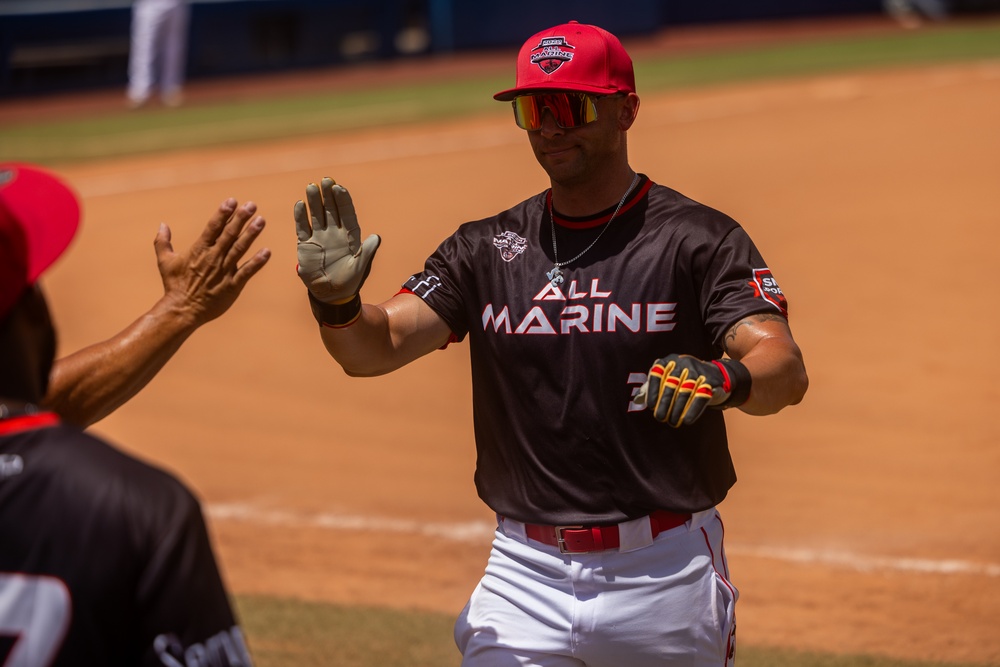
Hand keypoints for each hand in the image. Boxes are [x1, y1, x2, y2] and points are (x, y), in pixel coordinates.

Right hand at [155, 198, 269, 325]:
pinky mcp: (232, 286)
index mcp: (198, 250)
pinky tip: (267, 252)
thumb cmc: (174, 286)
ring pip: (239, 250)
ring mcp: (223, 272)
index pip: (213, 228)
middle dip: (240, 219)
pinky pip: (246, 272)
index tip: (232, 201)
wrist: (181, 310)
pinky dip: (257, 262)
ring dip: (251, 235)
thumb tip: (162, 224)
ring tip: (261, 221)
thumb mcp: (164, 261)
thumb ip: (162, 242)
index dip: (223, 214)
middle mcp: (213, 258)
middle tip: (252, 205)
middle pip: (229, 235)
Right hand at [294, 177, 380, 303]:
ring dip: (314, 201)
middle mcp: (335, 232)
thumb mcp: (360, 267)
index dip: (343, 201)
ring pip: (317, 215)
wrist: (331, 294)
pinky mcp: (306, 244)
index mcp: (350, 236)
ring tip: (311, 186)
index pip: (347, 213)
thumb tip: (377, 237)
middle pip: (331, 209)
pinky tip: (300, 204)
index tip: (339, 188)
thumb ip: (367, 251)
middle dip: (328, 195)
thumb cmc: (349, 280)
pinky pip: (303, 227)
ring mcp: (320, 236)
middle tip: (325, 180)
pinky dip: (301, 216)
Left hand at [633, 354, 750, 426]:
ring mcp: (697, 370)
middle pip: (670, 387)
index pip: (656, 374)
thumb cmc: (683, 378)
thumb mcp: (667, 376)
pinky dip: (692, 411)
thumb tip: (638, 400)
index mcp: (669, 360)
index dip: (652, 392)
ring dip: (677, 411)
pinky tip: (687, 421)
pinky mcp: (710, 380)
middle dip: (664, 405)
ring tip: (672, 422)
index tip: (651, 407)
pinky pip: (699, 398)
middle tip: (660, 418)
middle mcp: (683, 362)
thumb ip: (652, 386)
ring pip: (684, 394)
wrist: (713, 373)